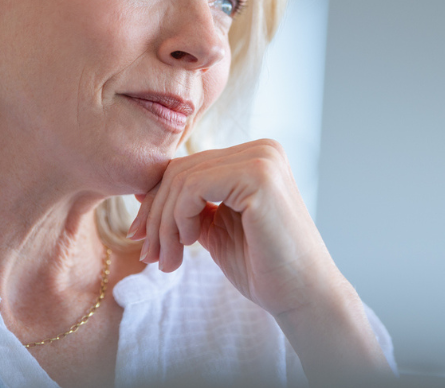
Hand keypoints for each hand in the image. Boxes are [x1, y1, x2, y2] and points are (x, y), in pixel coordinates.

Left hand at [127, 139, 336, 316]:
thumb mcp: (216, 228)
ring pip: (183, 179)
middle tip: (149, 255)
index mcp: (255, 156)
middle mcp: (262, 149)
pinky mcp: (259, 176)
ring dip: (164, 225)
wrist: (302, 296)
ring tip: (167, 260)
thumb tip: (143, 193)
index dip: (157, 201)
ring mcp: (262, 159)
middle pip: (182, 170)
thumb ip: (189, 206)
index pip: (188, 167)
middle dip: (156, 216)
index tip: (142, 238)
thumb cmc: (263, 267)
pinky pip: (194, 187)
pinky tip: (190, 244)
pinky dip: (180, 218)